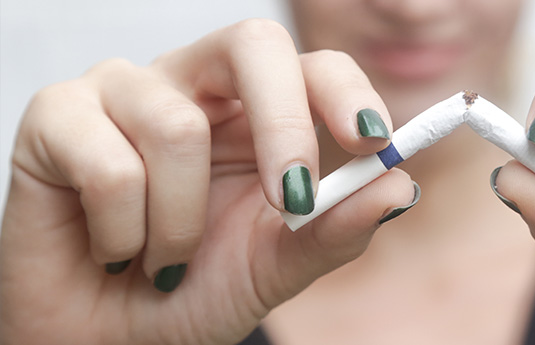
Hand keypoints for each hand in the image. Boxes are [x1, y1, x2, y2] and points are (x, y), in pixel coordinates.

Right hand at [0, 19, 416, 343]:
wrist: (110, 340)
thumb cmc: (193, 292)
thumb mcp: (276, 267)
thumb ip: (336, 229)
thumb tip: (400, 185)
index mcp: (258, 113)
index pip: (313, 66)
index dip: (347, 92)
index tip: (373, 142)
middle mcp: (196, 86)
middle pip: (253, 44)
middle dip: (283, 126)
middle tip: (289, 201)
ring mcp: (125, 93)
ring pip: (176, 127)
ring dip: (181, 225)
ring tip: (165, 260)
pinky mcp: (57, 116)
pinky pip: (109, 164)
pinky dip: (124, 233)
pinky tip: (114, 248)